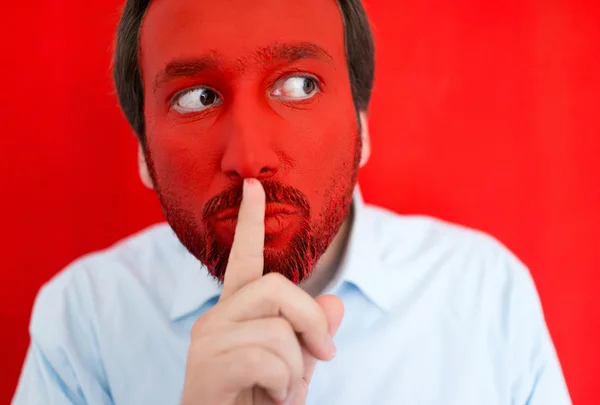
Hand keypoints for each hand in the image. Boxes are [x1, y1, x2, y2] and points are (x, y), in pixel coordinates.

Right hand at [180, 178, 344, 404]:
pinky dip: (283, 385)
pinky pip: (265, 359)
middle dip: (311, 322)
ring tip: (280, 392)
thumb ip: (311, 335)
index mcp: (236, 312)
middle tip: (324, 355)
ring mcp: (207, 341)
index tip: (253, 186)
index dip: (249, 222)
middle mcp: (216, 317)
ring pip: (277, 330)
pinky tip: (270, 400)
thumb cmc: (258, 403)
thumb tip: (335, 302)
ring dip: (295, 371)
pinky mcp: (205, 368)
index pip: (243, 260)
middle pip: (277, 288)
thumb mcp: (295, 369)